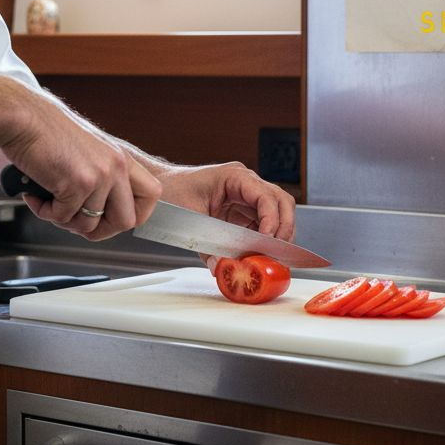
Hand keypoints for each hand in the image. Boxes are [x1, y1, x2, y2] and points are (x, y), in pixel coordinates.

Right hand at [2, 96, 161, 240]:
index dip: (134, 214)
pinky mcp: (77, 184)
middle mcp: (116, 167)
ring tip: (48, 200)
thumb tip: (101, 212)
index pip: (152, 195)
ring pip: (88, 225)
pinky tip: (35, 195)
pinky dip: (44, 211)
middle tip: (76, 221)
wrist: (22, 117)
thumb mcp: (88, 151)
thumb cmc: (46, 132)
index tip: (113, 218)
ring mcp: (99, 176)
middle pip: (126, 221)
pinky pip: (63, 217)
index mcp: (122, 158)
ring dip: (63, 219)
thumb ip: (101, 176)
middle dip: (99, 231)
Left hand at [157, 161, 295, 242]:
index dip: (272, 220)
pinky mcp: (242, 210)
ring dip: (278, 234)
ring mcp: (246, 197)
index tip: (267, 241)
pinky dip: (265, 239)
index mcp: (234, 177)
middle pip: (282, 202)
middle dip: (284, 228)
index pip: (267, 196)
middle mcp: (246, 184)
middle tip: (277, 252)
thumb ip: (207, 246)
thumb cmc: (171, 192)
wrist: (160, 187)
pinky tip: (258, 253)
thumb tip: (221, 268)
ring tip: (270, 255)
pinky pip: (263, 224)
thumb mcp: (189, 220)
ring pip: (278, 213)